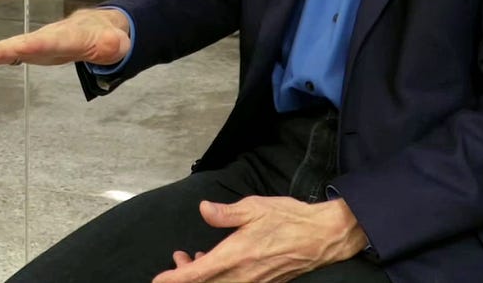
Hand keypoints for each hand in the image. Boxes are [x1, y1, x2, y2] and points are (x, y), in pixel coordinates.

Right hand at [0, 9, 129, 67]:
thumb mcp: (114, 44)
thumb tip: (112, 46)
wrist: (98, 28)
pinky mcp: (32, 50)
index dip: (27, 47)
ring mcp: (36, 43)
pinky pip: (9, 53)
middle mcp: (45, 38)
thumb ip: (112, 44)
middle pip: (18, 44)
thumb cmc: (106, 38)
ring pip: (10, 47)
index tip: (9, 50)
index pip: (44, 43)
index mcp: (64, 38)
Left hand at [151, 197, 368, 282]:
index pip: (198, 274)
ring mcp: (254, 281)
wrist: (323, 236)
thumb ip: (226, 212)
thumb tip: (203, 209)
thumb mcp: (255, 207)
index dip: (175, 278)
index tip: (158, 280)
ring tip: (193, 258)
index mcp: (237, 255)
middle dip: (185, 277)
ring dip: (201, 277)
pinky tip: (215, 262)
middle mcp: (243, 274)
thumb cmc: (290, 219)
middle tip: (176, 260)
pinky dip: (218, 277)